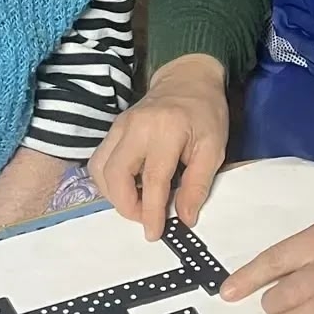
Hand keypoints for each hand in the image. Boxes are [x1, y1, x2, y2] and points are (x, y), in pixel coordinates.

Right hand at [90, 54, 229, 239]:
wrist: (188, 80)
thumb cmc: (205, 114)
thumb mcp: (214, 148)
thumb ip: (198, 184)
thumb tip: (185, 218)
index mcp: (166, 130)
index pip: (152, 179)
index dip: (151, 211)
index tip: (154, 233)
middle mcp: (136, 127)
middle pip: (115, 175)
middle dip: (125, 205)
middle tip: (145, 217)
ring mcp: (119, 126)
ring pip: (100, 169)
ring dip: (114, 194)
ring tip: (137, 203)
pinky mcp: (112, 129)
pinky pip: (99, 161)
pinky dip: (109, 181)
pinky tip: (128, 187)